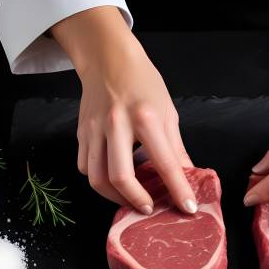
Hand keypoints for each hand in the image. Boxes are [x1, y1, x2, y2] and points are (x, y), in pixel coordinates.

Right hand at [52, 7, 196, 214]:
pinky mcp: (81, 133)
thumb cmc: (143, 84)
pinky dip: (99, 180)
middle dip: (136, 200)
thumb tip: (187, 176)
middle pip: (120, 177)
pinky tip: (113, 180)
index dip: (178, 189)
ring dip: (115, 197)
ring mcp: (94, 129)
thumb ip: (176, 148)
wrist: (108, 59)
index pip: (165, 163)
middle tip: (149, 208)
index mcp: (145, 117)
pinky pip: (85, 167)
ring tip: (131, 199)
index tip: (187, 208)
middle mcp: (116, 124)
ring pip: (96, 178)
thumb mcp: (168, 112)